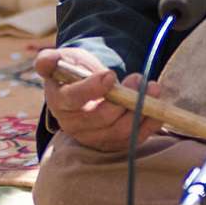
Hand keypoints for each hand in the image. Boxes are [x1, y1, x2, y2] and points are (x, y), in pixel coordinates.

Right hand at [36, 47, 163, 152]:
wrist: (86, 87)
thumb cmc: (73, 71)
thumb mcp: (61, 60)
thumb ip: (50, 60)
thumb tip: (47, 61)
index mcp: (59, 102)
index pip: (72, 100)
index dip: (92, 89)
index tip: (110, 75)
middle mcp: (73, 125)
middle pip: (100, 118)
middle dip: (123, 99)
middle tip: (139, 79)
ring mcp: (93, 138)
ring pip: (118, 131)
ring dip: (139, 111)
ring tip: (153, 88)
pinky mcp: (111, 144)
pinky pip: (132, 140)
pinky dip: (148, 125)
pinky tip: (157, 108)